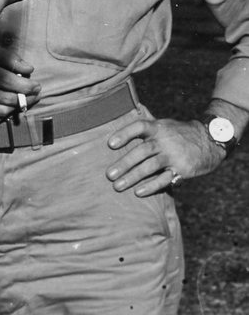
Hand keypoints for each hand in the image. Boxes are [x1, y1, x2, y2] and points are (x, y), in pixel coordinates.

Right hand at [0, 49, 40, 123]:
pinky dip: (5, 114)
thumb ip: (10, 58)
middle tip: (36, 94)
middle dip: (26, 98)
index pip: (7, 81)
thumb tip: (28, 70)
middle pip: (7, 99)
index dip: (24, 85)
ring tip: (27, 101)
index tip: (36, 85)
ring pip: (2, 111)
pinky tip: (11, 107)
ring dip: (18, 107)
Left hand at [106, 117, 224, 196]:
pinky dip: (151, 186)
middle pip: (142, 150)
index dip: (124, 134)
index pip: (139, 127)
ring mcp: (173, 155)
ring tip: (117, 186)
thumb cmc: (178, 133)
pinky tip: (138, 192)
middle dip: (124, 163)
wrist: (210, 139)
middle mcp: (164, 140)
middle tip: (109, 175)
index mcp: (158, 127)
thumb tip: (119, 135)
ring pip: (150, 166)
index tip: (110, 144)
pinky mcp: (182, 169)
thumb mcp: (163, 125)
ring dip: (133, 177)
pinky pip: (164, 179)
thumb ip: (145, 130)